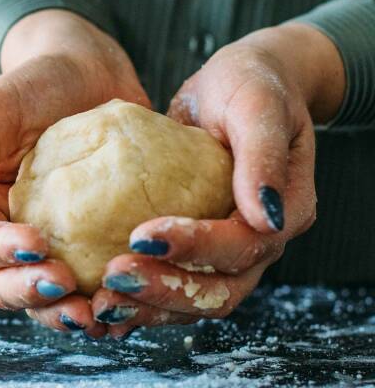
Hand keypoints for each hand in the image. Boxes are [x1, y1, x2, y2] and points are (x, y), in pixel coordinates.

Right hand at [0, 9, 149, 337]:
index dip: (5, 256)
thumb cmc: (33, 85)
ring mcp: (62, 243)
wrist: (88, 70)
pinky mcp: (101, 242)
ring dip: (70, 313)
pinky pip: (102, 281)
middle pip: (14, 285)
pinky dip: (112, 300)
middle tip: (68, 292)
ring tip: (100, 315)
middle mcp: (18, 234)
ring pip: (55, 296)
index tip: (37, 243)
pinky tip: (131, 305)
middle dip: (36, 296)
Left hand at [91, 23, 344, 337]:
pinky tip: (104, 301)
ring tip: (101, 302)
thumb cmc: (251, 84)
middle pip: (219, 290)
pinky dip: (142, 298)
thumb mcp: (257, 106)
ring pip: (194, 298)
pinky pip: (174, 283)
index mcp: (286, 210)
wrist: (239, 84)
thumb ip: (262, 157)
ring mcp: (228, 248)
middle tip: (113, 277)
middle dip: (165, 290)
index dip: (195, 247)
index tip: (141, 234)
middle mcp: (260, 240)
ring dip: (148, 304)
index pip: (242, 246)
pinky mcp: (198, 246)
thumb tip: (265, 216)